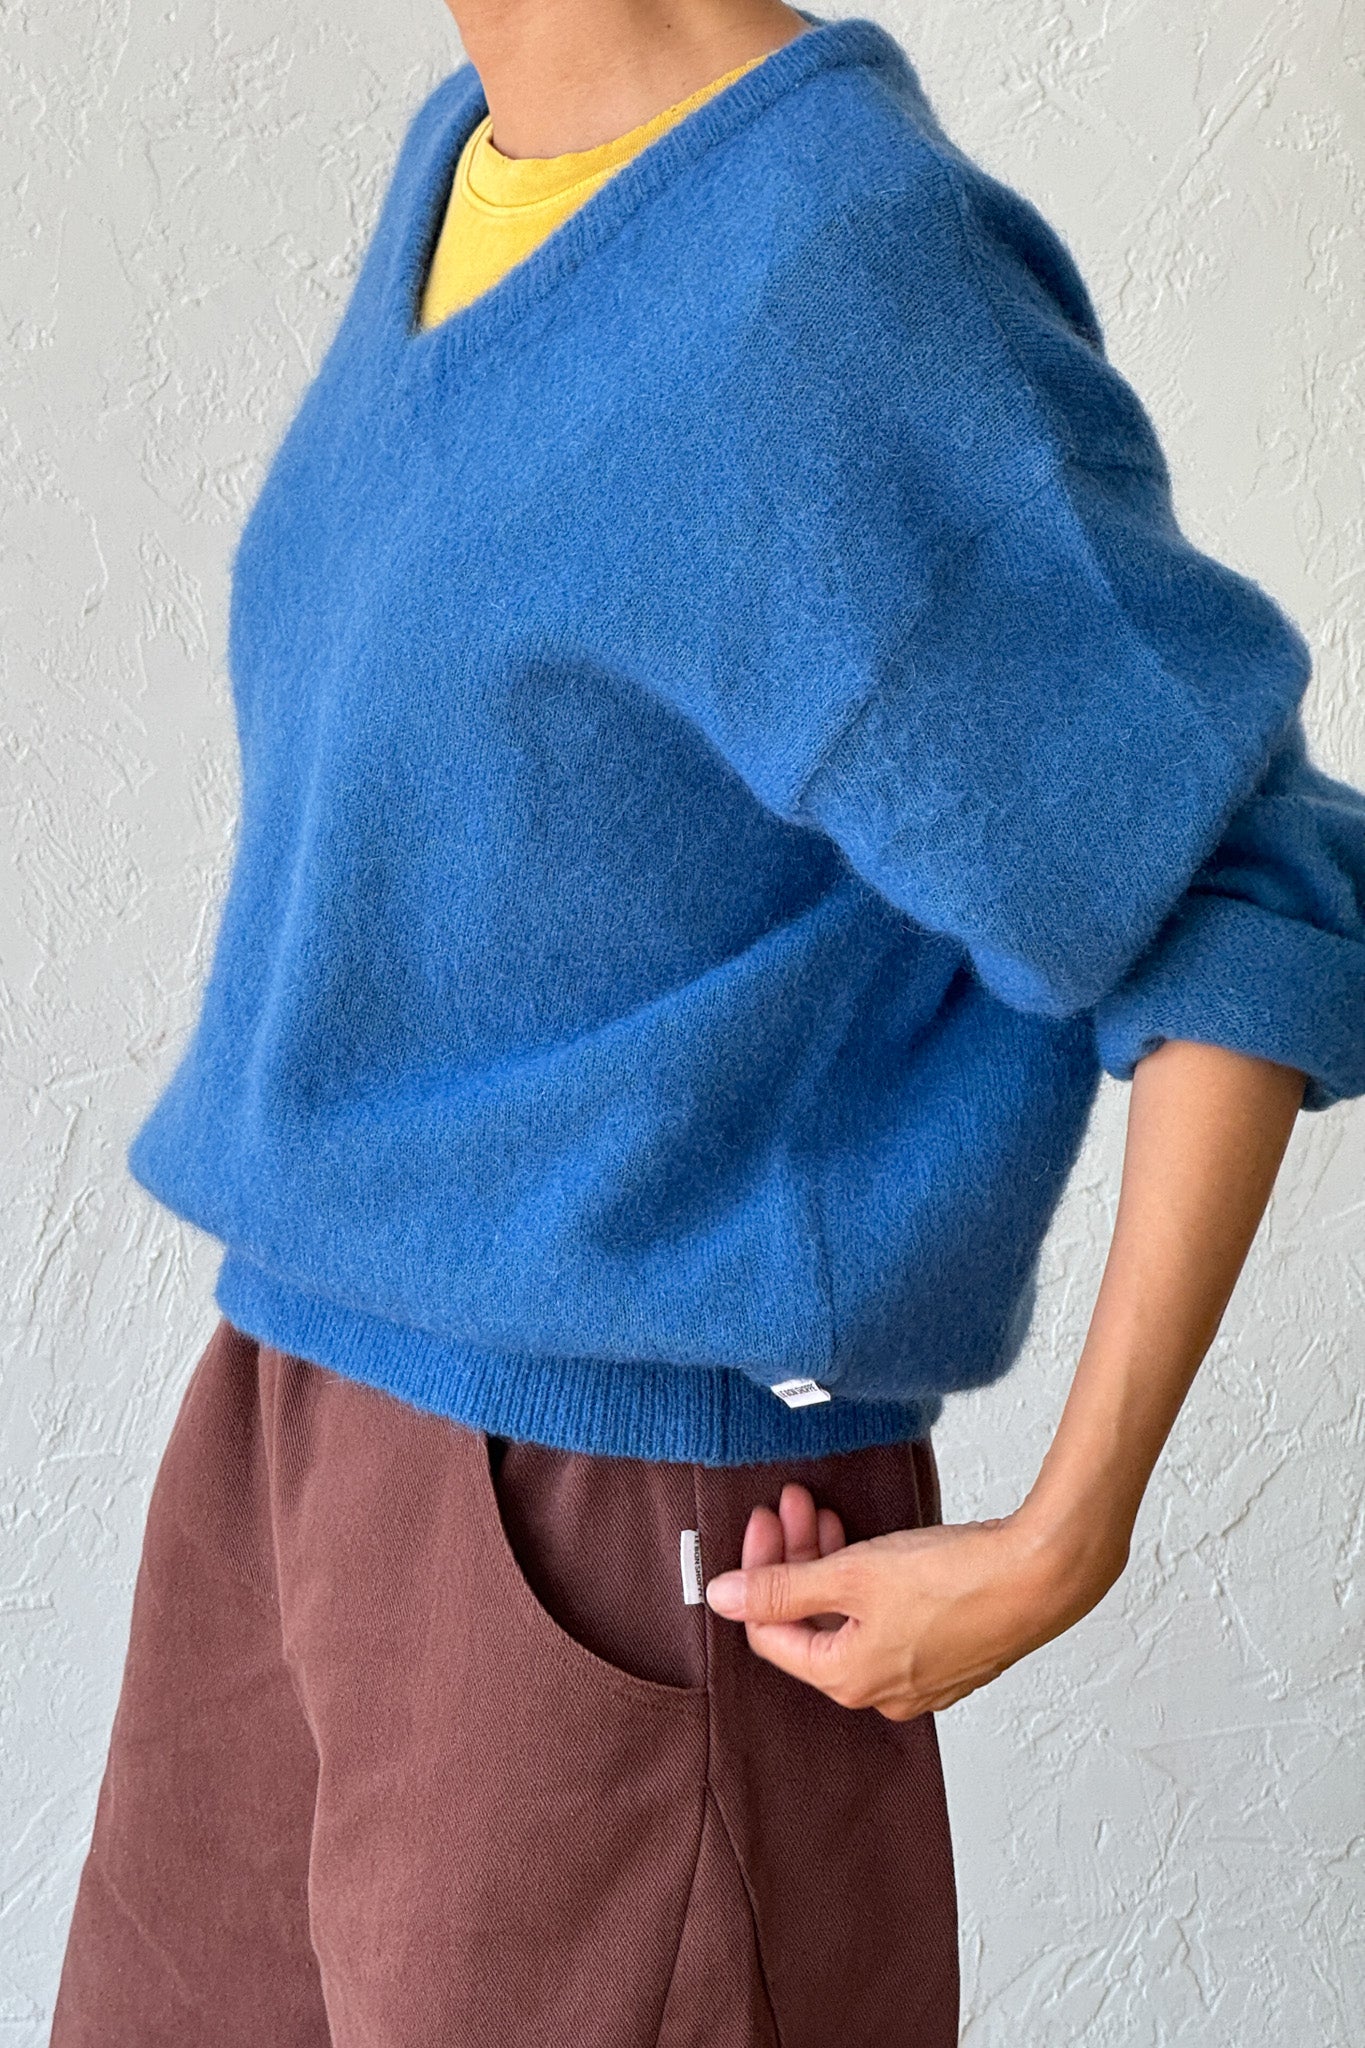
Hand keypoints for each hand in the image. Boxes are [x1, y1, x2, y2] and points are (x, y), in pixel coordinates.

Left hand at [705, 1483, 1126, 1719]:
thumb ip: (781, 1587)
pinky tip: (867, 1542)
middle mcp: (879, 1690)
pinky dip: (866, 1580)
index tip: (766, 1520)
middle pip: (810, 1622)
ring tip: (826, 1509)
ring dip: (829, 1562)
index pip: (770, 1632)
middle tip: (794, 1504)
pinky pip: (885, 1619)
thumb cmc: (956, 1580)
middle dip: (796, 1557)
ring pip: (848, 1616)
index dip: (759, 1571)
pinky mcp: (946, 1654)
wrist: (1041, 1576)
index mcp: (846, 1679)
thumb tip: (719, 1597)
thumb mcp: (852, 1574)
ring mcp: (916, 1676)